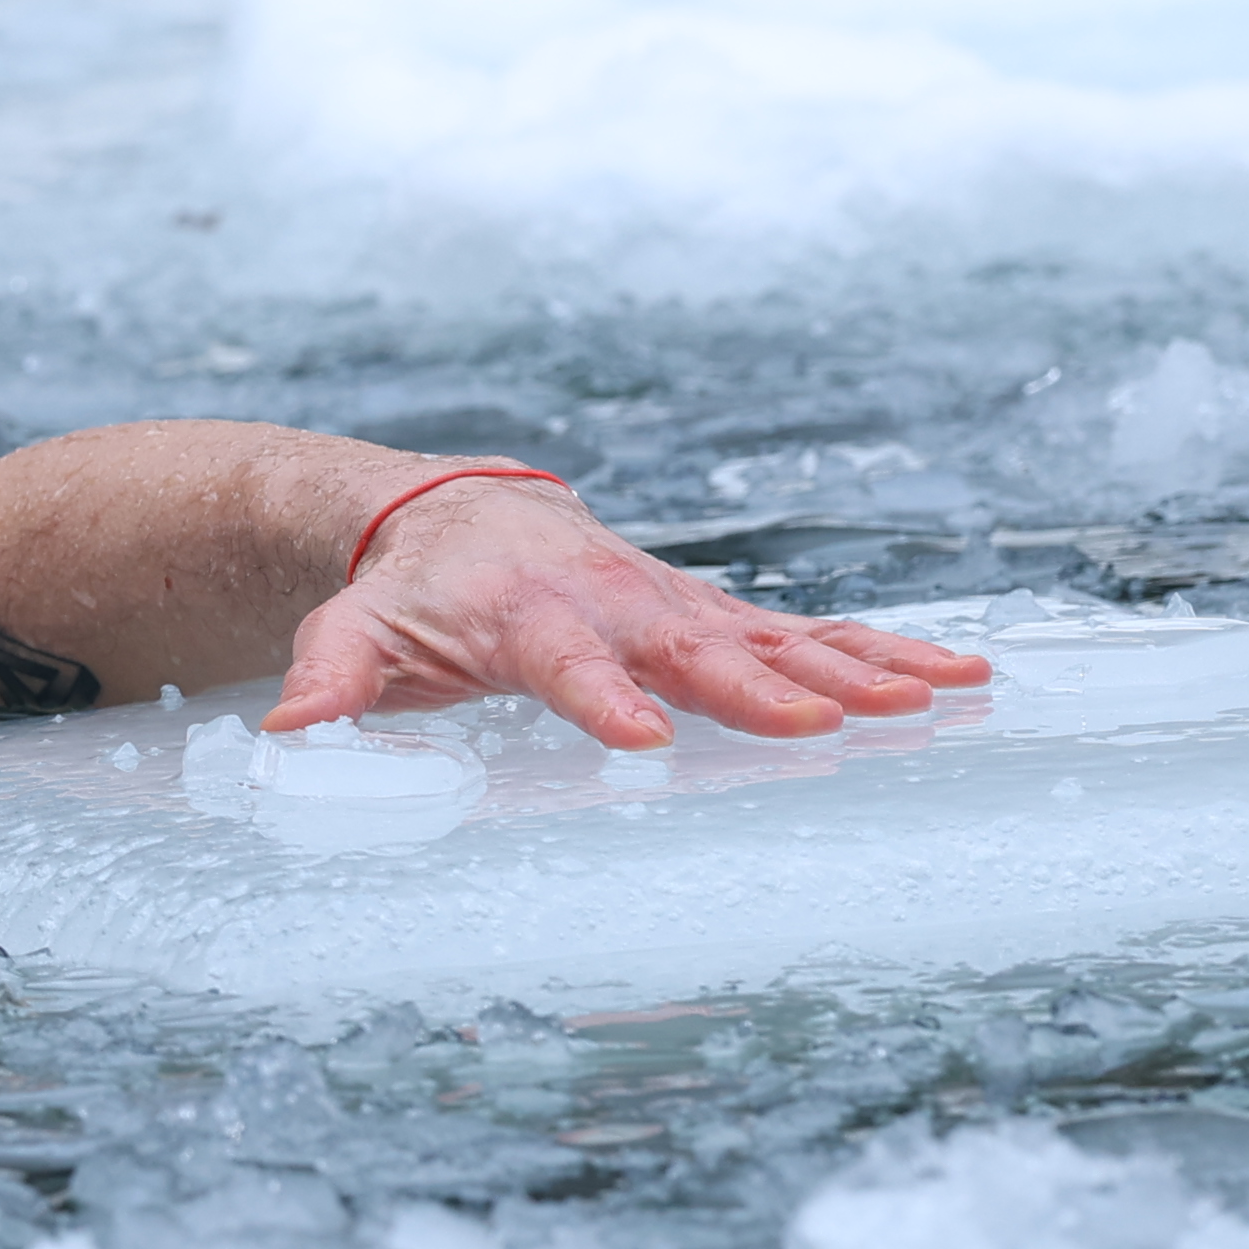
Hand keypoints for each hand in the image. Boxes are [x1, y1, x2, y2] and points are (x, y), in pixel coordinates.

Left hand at [271, 476, 986, 748]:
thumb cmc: (407, 592)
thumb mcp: (352, 632)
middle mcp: (618, 605)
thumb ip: (328, 681)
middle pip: (697, 651)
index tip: (642, 736)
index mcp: (528, 618)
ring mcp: (679, 608)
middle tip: (828, 724)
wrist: (457, 512)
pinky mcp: (717, 616)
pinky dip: (886, 651)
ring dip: (860, 669)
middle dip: (763, 689)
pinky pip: (811, 635)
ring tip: (942, 693)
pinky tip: (961, 675)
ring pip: (779, 640)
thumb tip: (287, 734)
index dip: (605, 700)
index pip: (569, 665)